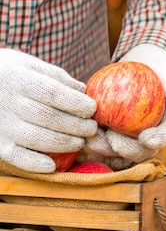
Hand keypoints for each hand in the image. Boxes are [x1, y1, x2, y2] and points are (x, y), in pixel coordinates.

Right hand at [0, 49, 96, 172]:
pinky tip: (52, 165)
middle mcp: (7, 102)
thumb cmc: (9, 74)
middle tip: (91, 128)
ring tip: (79, 142)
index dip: (76, 103)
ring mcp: (0, 124)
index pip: (53, 93)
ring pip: (37, 139)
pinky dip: (36, 163)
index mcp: (18, 78)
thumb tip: (83, 92)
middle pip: (49, 117)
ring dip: (64, 143)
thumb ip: (57, 77)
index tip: (92, 109)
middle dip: (76, 126)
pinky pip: (17, 157)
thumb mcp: (29, 65)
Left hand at [86, 44, 165, 162]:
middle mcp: (150, 135)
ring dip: (105, 149)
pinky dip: (93, 139)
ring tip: (92, 138)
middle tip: (113, 139)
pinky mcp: (112, 133)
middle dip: (128, 151)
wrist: (140, 64)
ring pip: (120, 151)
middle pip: (142, 151)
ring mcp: (130, 137)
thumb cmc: (157, 65)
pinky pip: (103, 141)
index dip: (158, 140)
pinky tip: (82, 132)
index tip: (145, 138)